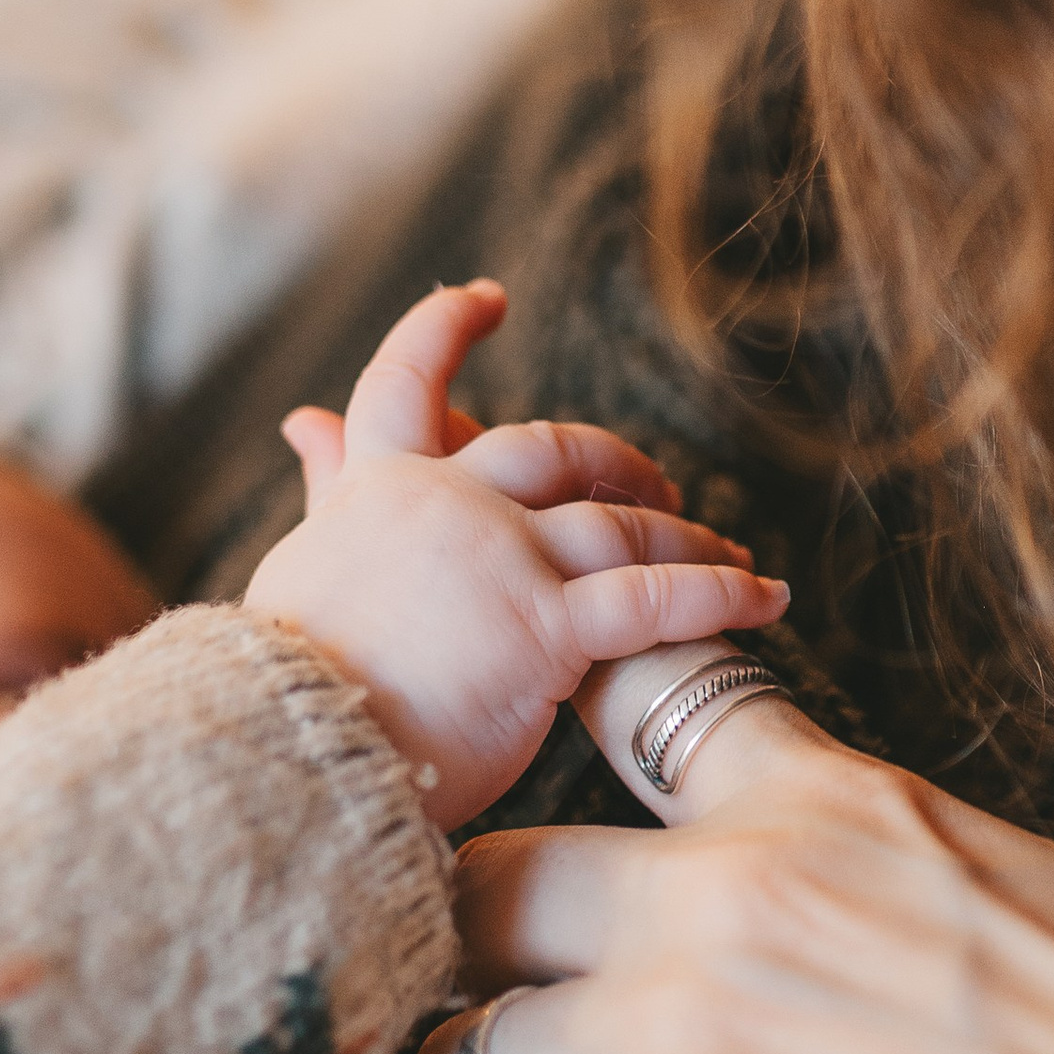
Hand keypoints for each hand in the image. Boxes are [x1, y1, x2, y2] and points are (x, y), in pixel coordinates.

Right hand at [243, 290, 789, 828]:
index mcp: (376, 486)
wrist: (289, 755)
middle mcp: (447, 502)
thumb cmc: (289, 683)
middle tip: (657, 486)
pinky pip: (657, 598)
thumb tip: (304, 423)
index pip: (406, 381)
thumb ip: (329, 491)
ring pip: (622, 524)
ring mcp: (502, 560)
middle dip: (617, 462)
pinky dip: (722, 593)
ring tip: (731, 558)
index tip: (485, 299)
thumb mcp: (301, 564)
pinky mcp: (547, 628)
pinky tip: (765, 597)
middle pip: (553, 450)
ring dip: (688, 537)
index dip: (444, 329)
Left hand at [416, 650, 1053, 1053]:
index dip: (580, 787)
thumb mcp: (1050, 907)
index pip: (626, 702)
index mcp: (836, 801)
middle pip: (474, 891)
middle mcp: (732, 890)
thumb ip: (894, 897)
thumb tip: (847, 965)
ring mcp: (686, 1038)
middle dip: (492, 996)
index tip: (579, 886)